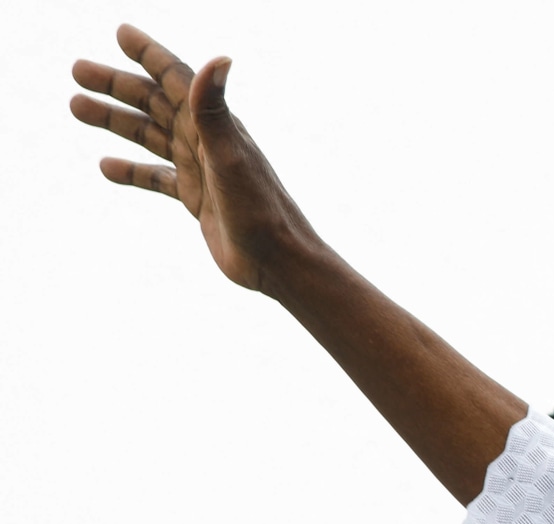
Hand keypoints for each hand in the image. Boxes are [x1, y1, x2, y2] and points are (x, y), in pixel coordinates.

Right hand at [71, 24, 318, 292]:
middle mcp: (207, 142)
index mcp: (215, 126)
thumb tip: (220, 58)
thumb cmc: (260, 210)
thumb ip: (215, 109)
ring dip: (115, 121)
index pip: (177, 79)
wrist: (277, 262)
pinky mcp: (197, 199)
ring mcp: (201, 170)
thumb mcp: (230, 155)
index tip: (121, 32)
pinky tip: (106, 166)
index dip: (150, 54)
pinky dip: (132, 170)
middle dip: (117, 85)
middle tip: (77, 69)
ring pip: (150, 136)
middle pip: (154, 103)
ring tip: (77, 106)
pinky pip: (157, 178)